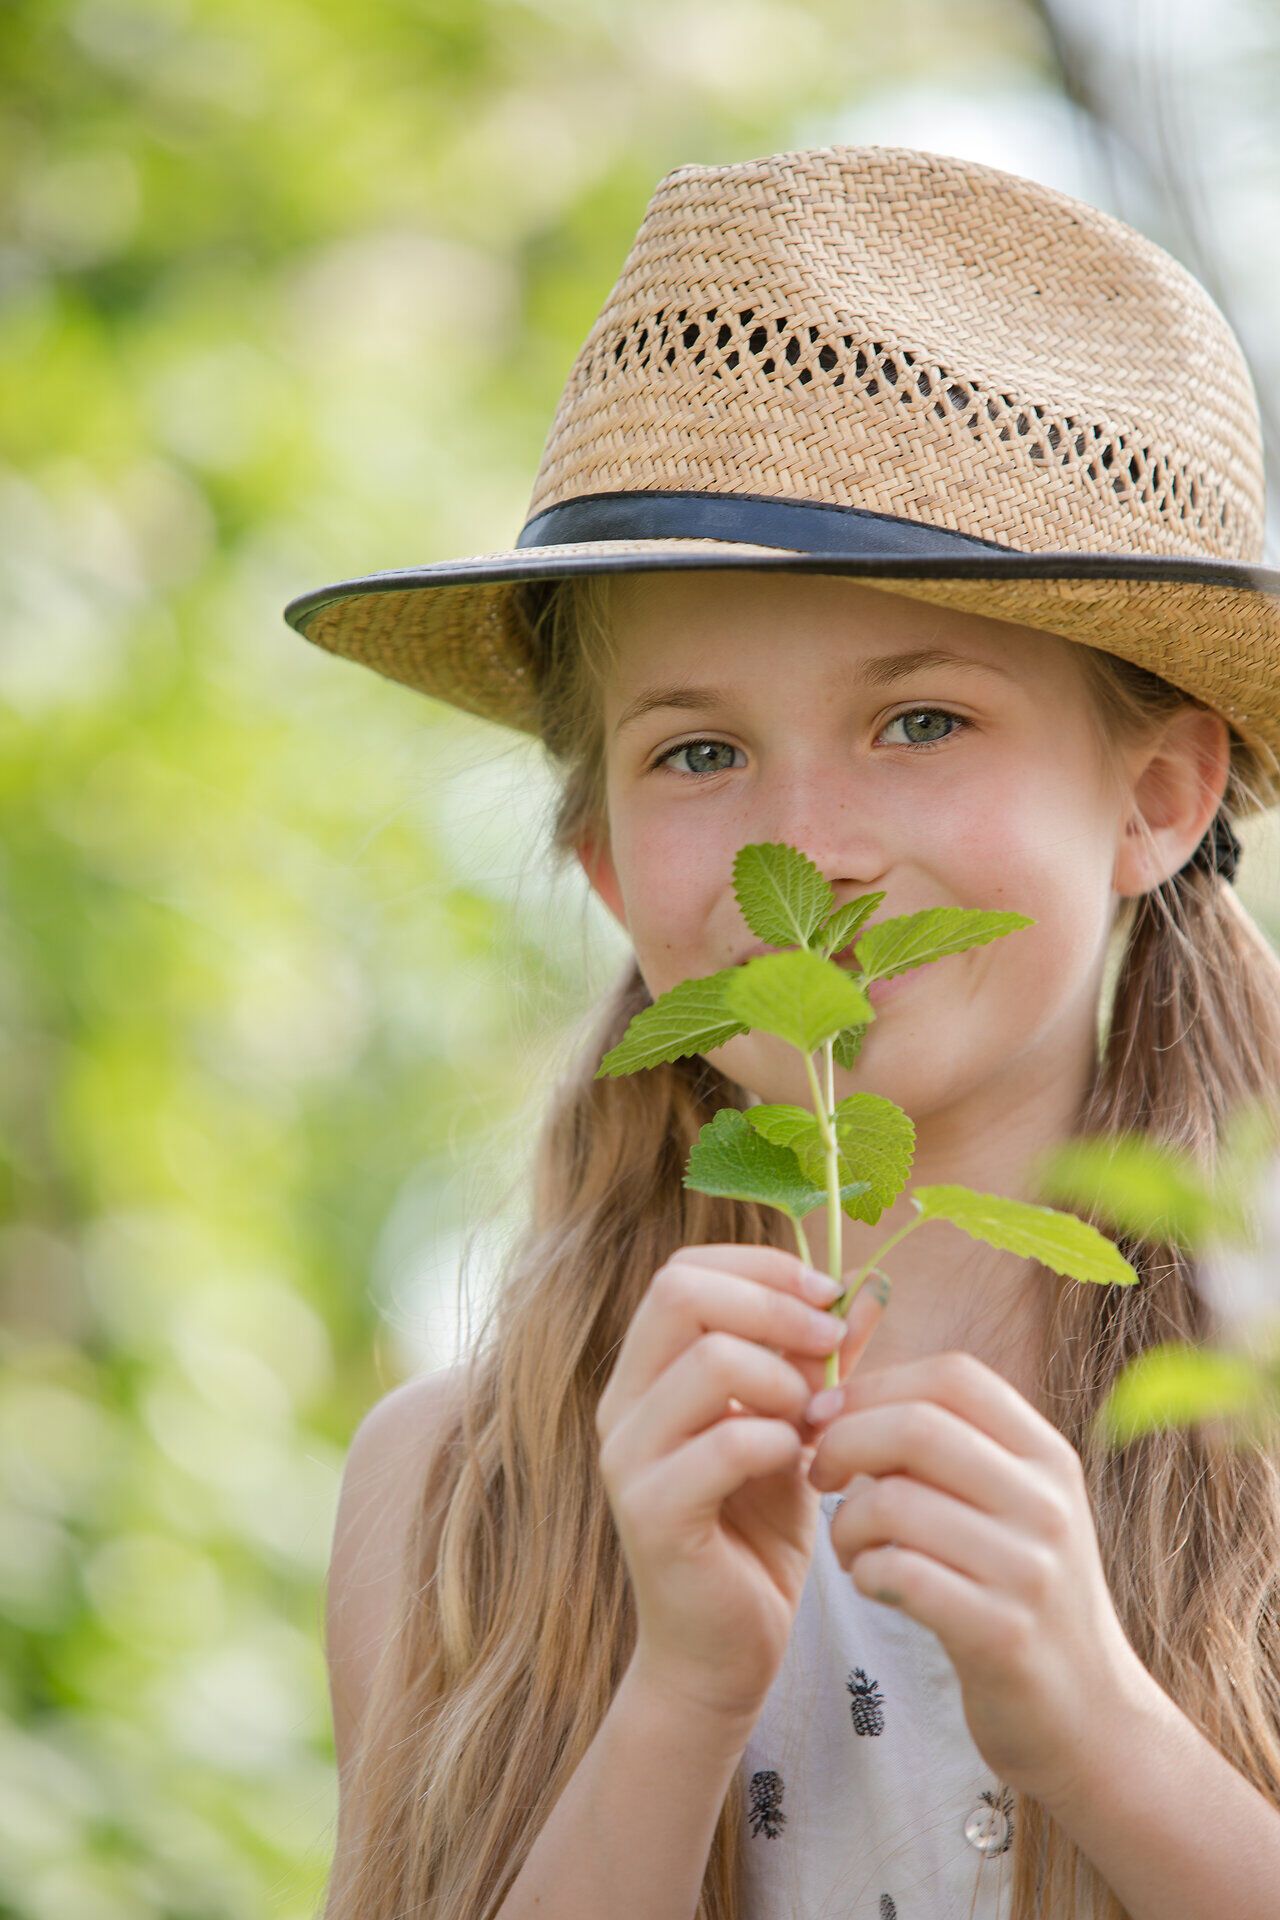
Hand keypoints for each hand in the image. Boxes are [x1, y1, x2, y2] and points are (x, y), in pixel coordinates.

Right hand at [596, 1244, 885, 1732]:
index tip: (827, 1294)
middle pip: (680, 1292)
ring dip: (783, 1379)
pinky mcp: (652, 1513)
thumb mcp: (795, 1429)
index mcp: (646, 1373)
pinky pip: (724, 1442)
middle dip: (773, 1305)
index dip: (760, 1267)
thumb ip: (820, 1362)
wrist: (725, 1653)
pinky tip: (801, 1466)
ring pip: (709, 1361)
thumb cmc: (757, 1534)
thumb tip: (870, 1288)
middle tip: (831, 1347)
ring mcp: (629, 1458)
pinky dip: (778, 1440)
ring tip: (815, 1420)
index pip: (682, 1271)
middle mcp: (622, 1404)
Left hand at [806, 1348, 1151, 1807]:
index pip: (953, 1376)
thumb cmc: (1021, 1596)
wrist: (1092, 1718)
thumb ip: (950, 1449)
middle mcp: (1046, 1502)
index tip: (828, 1415)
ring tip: (848, 1545)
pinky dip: (864, 1572)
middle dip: (842, 1442)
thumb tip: (840, 1397)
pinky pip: (899, 1573)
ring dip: (844, 1521)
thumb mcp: (1014, 1506)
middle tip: (817, 1474)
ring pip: (894, 1501)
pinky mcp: (1003, 1634)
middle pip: (915, 1427)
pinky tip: (871, 1582)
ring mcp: (1030, 1569)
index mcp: (1048, 1456)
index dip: (875, 1385)